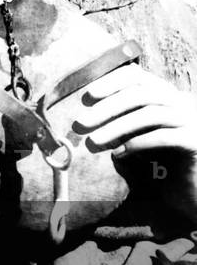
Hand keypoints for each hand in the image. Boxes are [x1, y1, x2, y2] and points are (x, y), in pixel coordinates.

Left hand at [74, 64, 196, 219]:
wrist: (193, 187)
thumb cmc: (161, 159)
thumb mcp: (137, 135)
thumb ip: (119, 122)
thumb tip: (85, 121)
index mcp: (165, 94)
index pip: (136, 76)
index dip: (109, 83)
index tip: (85, 99)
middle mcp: (182, 101)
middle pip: (140, 94)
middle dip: (105, 109)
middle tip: (79, 125)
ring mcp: (192, 120)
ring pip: (150, 114)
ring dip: (115, 128)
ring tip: (92, 143)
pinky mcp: (196, 142)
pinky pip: (164, 137)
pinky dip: (136, 143)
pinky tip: (118, 155)